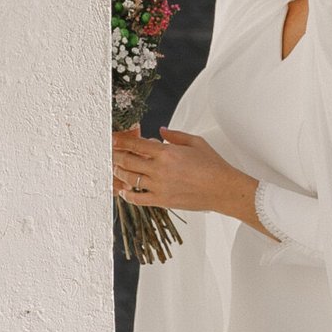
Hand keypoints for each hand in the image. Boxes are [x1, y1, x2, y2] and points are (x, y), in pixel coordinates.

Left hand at [113, 128, 258, 223]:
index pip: (136, 144)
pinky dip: (127, 194)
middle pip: (127, 161)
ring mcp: (159, 186)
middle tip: (108, 153)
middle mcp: (160, 169)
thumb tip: (160, 131)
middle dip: (114, 155)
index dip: (120, 140)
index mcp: (167, 152)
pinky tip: (124, 190)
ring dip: (118, 172)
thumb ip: (175, 135)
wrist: (223, 189)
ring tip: (114, 168)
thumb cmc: (213, 166)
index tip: (112, 139)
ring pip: (129, 178)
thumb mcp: (196, 142)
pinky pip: (138, 198)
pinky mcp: (162, 201)